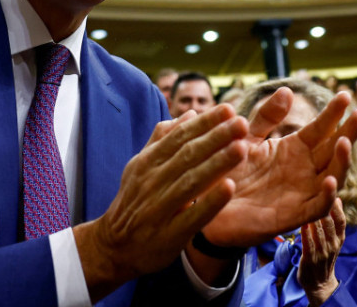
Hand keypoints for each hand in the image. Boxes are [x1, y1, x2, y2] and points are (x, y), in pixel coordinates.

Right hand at [74, 106, 248, 301]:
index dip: (204, 123)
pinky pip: (192, 216)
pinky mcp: (169, 235)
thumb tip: (189, 114)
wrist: (115, 247)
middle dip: (216, 137)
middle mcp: (152, 181)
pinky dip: (210, 202)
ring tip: (242, 148)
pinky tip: (230, 188)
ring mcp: (159, 208)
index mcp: (147, 162)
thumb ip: (163, 140)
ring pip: (191, 181)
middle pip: (188, 155)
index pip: (179, 137)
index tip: (228, 110)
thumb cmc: (134, 202)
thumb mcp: (140, 167)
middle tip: (242, 123)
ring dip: (217, 164)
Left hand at [201, 89, 356, 247]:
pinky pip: (318, 207)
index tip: (344, 94)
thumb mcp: (246, 138)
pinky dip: (327, 196)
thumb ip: (266, 117)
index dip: (333, 112)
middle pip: (333, 149)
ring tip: (344, 142)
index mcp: (295, 149)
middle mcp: (305, 170)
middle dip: (348, 132)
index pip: (320, 128)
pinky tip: (330, 181)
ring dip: (342, 161)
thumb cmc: (229, 170)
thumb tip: (287, 90)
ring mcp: (303, 193)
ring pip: (333, 176)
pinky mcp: (294, 215)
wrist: (209, 205)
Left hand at [298, 198, 345, 306]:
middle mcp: (333, 245)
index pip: (341, 221)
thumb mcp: (333, 239)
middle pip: (330, 224)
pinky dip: (305, 233)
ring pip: (319, 232)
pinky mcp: (310, 259)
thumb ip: (334, 221)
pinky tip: (302, 222)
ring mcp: (322, 253)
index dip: (337, 207)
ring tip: (308, 201)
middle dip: (325, 207)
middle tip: (317, 191)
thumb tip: (336, 198)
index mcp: (339, 239)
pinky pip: (308, 244)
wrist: (319, 284)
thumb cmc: (324, 256)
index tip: (331, 192)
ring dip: (314, 218)